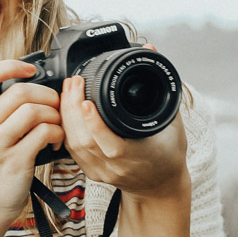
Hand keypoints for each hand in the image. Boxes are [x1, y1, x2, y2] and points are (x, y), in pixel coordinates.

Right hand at [0, 61, 64, 234]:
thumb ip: (1, 112)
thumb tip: (35, 87)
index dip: (9, 66)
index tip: (30, 70)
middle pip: (20, 91)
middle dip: (47, 95)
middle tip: (55, 107)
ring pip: (34, 110)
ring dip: (55, 116)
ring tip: (56, 127)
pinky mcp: (15, 160)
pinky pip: (44, 133)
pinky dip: (57, 133)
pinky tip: (56, 142)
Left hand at [59, 69, 188, 200]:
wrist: (160, 186)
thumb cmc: (168, 152)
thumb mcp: (172, 120)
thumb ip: (161, 85)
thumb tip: (149, 50)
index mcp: (138, 156)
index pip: (112, 144)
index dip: (96, 125)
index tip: (87, 101)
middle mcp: (116, 167)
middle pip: (85, 141)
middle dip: (74, 109)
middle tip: (74, 82)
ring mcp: (101, 172)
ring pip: (74, 145)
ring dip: (67, 115)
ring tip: (69, 90)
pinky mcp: (91, 172)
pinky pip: (72, 150)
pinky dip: (66, 127)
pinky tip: (65, 109)